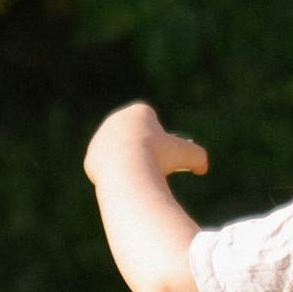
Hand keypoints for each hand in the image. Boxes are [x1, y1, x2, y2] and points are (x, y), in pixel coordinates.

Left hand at [82, 99, 208, 190]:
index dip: (158, 134)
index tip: (162, 150)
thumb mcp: (188, 155)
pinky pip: (105, 167)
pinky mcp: (90, 157)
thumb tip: (202, 168)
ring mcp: (101, 137)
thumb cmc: (159, 158)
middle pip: (131, 134)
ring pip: (116, 150)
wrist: (128, 169)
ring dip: (124, 159)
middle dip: (140, 146)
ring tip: (135, 173)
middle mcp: (116, 119)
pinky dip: (113, 174)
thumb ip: (199, 158)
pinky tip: (120, 180)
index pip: (150, 120)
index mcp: (138, 111)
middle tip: (150, 164)